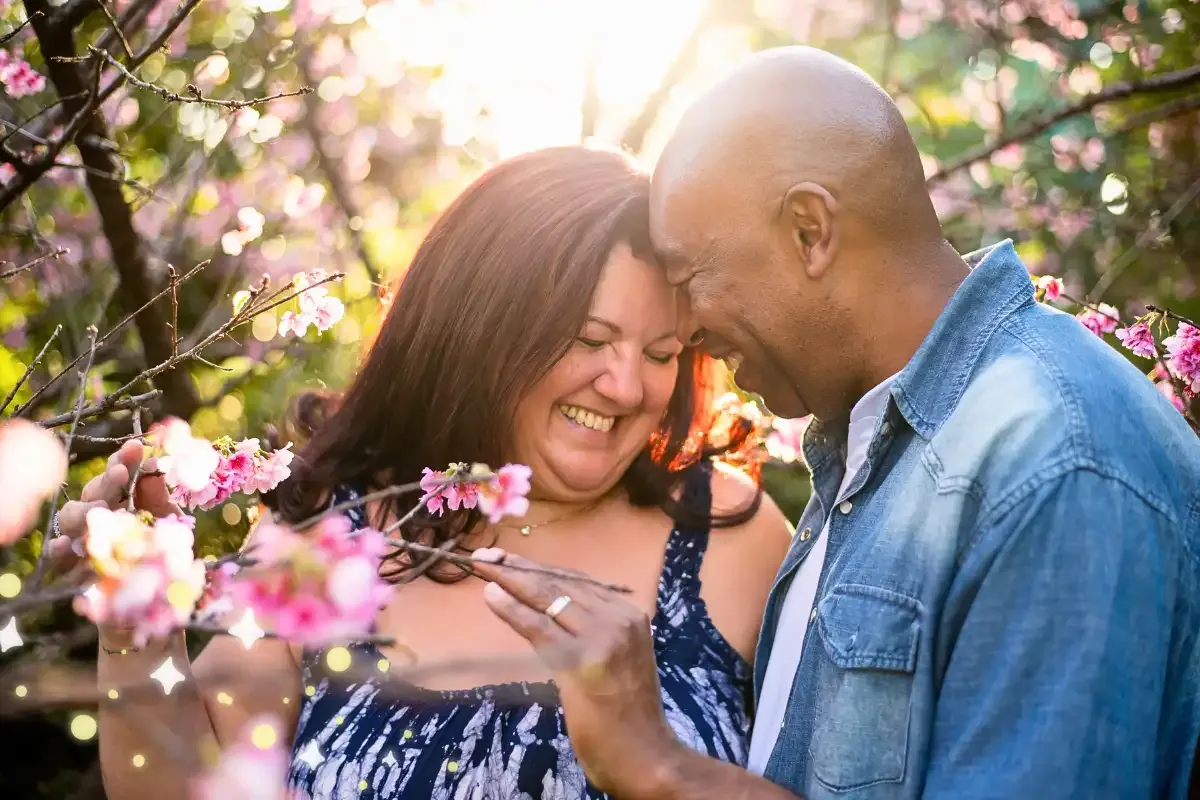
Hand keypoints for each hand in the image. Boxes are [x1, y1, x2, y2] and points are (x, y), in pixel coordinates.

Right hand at [51, 439, 179, 602]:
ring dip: (84, 508)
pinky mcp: (75, 567)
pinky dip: (60, 548)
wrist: (158, 600)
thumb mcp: (172, 523)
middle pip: (94, 490)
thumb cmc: (164, 554)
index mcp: (126, 497)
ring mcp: (86, 538)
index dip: (125, 458)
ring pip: (70, 515)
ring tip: (102, 508)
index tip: (137, 447)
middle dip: (107, 480)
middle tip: (121, 474)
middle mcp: (102, 513)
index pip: (119, 471)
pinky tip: (67, 544)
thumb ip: (161, 497)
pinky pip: (58, 555)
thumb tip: (154, 469)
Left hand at [474, 548, 682, 797]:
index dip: (537, 568)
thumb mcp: (614, 657)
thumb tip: (546, 607)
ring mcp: (602, 637)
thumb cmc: (626, 712)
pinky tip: (492, 596)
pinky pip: (540, 627)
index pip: (575, 581)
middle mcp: (618, 617)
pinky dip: (513, 610)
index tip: (506, 558)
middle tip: (485, 556)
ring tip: (483, 567)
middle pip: (559, 584)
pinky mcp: (582, 662)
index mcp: (628, 613)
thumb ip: (589, 630)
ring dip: (510, 581)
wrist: (644, 754)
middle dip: (518, 568)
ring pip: (548, 599)